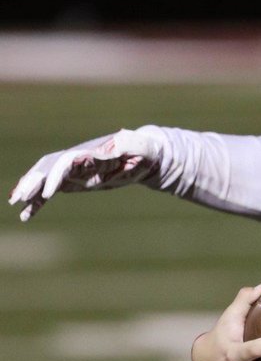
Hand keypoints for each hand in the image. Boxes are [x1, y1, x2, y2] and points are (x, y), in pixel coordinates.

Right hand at [8, 126, 167, 221]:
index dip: (55, 176)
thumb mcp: (141, 146)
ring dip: (29, 191)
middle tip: (19, 197)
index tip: (48, 194)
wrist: (145, 153)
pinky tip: (26, 216)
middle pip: (47, 168)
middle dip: (32, 182)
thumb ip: (129, 144)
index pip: (65, 162)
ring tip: (16, 205)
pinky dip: (37, 203)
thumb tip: (115, 144)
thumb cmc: (145, 149)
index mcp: (89, 152)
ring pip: (44, 180)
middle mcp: (76, 160)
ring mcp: (73, 171)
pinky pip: (50, 192)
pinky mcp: (74, 181)